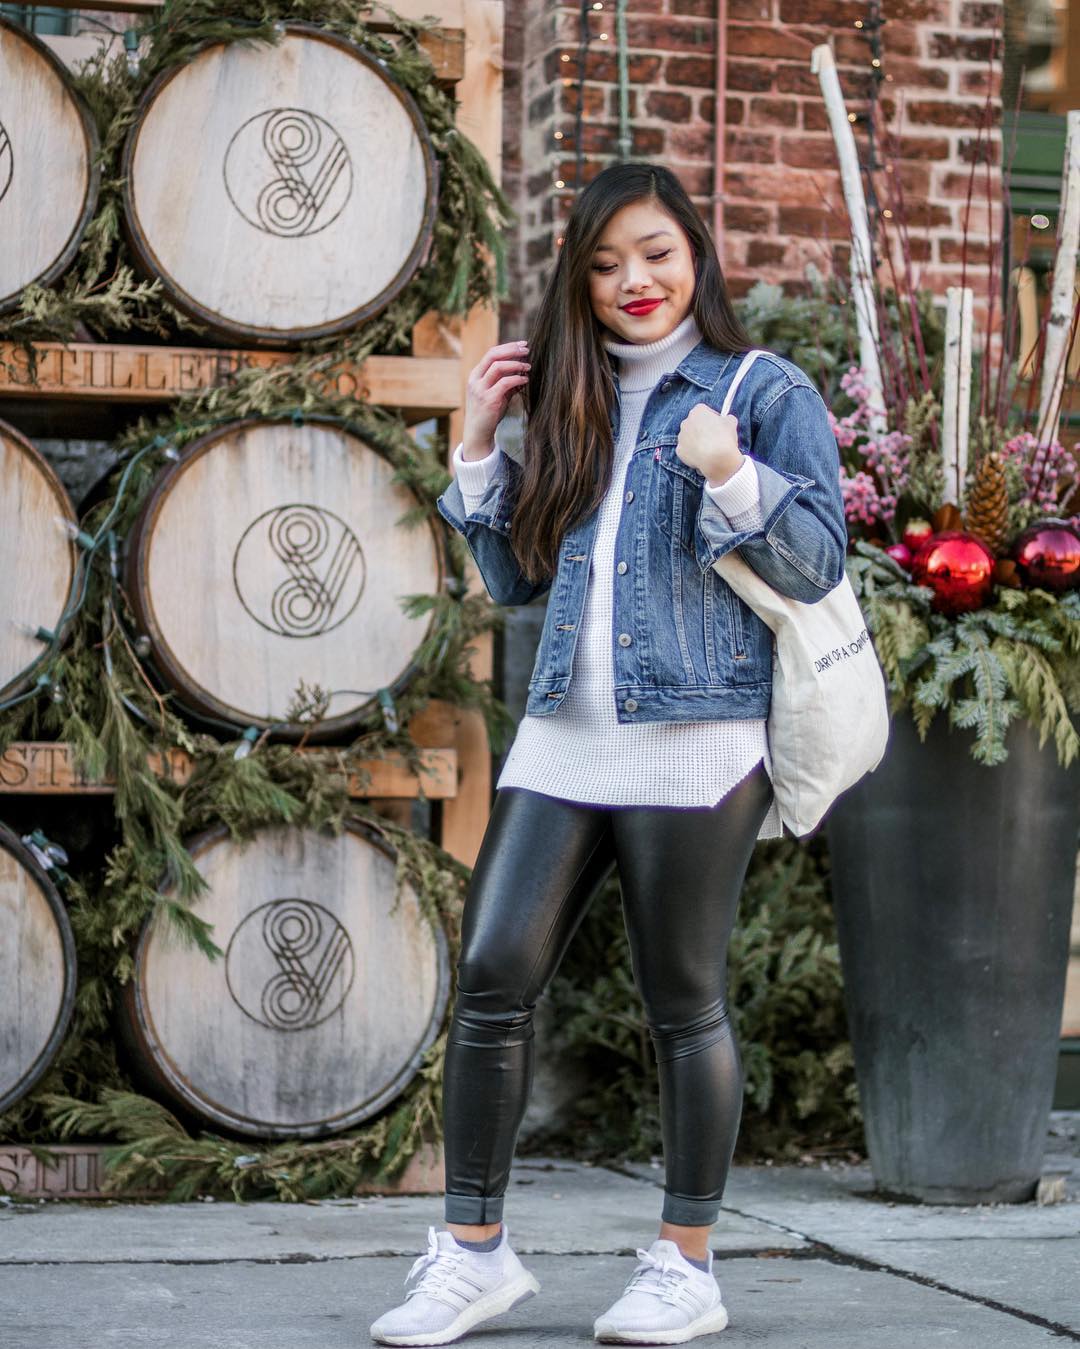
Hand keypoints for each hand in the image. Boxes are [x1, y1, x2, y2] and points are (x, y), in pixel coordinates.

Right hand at [462, 340, 530, 459]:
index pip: (492, 353)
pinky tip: (525, 380)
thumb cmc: (489, 413)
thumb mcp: (497, 393)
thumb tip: (523, 369)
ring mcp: (480, 389)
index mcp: (476, 375)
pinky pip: (504, 383)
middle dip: (512, 350)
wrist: (478, 433)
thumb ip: (506, 380)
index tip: (523, 345)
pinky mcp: (488, 400)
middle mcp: (475, 379)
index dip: (508, 347)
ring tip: (528, 367)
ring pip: (498, 367)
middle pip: (493, 355)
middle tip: (527, 349)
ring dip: (516, 364)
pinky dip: (517, 379)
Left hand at [674, 404, 742, 486]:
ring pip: (689, 437)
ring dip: (697, 441)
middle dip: (702, 429)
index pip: (703, 410)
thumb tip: (727, 419)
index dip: (712, 417)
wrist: (716, 458)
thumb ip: (727, 418)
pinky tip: (703, 457)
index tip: (718, 424)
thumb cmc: (724, 437)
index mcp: (697, 411)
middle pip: (694, 424)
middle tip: (713, 437)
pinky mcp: (679, 450)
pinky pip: (687, 450)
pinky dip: (693, 453)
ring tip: (709, 449)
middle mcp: (686, 422)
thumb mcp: (732, 422)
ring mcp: (681, 437)